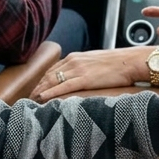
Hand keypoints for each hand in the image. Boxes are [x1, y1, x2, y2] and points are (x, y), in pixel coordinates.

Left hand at [30, 46, 150, 101]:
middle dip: (38, 87)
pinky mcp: (84, 79)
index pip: (52, 69)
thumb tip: (78, 76)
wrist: (129, 62)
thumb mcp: (95, 62)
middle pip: (49, 75)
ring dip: (40, 91)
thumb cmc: (116, 63)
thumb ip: (83, 67)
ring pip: (52, 81)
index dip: (42, 80)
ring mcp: (77, 70)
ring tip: (32, 100)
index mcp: (75, 57)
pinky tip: (42, 98)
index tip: (36, 89)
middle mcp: (73, 61)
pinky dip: (51, 92)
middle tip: (29, 97)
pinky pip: (63, 86)